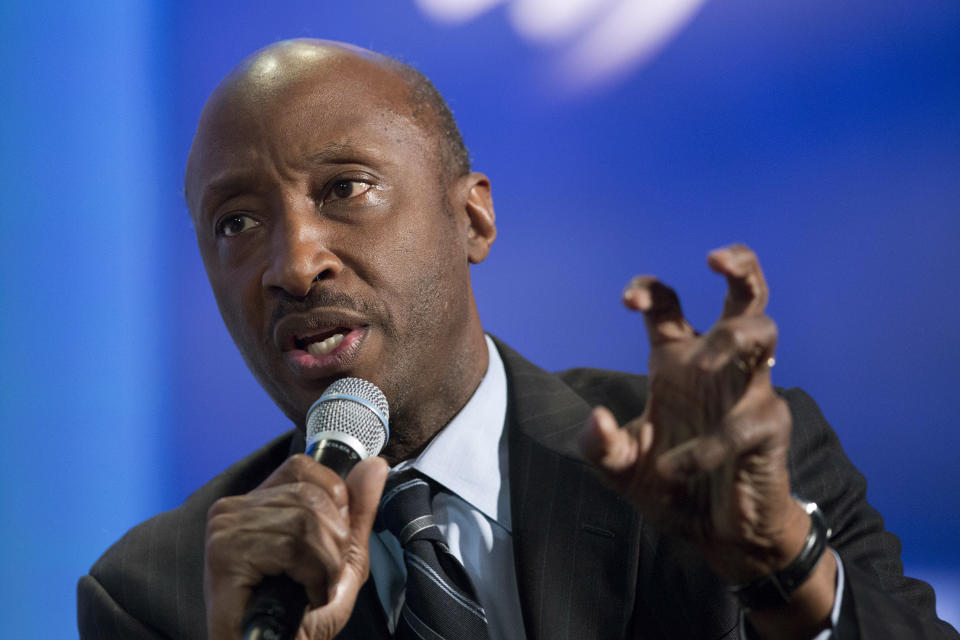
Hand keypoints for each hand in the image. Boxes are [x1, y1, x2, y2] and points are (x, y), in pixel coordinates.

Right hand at [204, 454, 387, 639]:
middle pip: (310, 496)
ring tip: (313, 589)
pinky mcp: (225, 554)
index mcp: (254, 503)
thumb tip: (375, 465)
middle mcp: (232, 510)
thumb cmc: (303, 617)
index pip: (301, 467)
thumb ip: (358, 511)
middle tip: (323, 577)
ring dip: (326, 565)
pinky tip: (303, 597)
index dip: (332, 501)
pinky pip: (293, 545)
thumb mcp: (343, 558)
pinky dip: (313, 577)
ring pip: (306, 521)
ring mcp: (225, 530)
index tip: (331, 542)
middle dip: (335, 543)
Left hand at [579, 245, 812, 582]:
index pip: (669, 305)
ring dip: (732, 338)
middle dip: (739, 264)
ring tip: (704, 363)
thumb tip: (595, 416)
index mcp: (678, 361)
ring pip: (764, 332)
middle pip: (747, 294)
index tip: (629, 301)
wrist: (716, 536)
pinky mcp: (769, 426)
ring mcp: (749, 391)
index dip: (650, 289)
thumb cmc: (671, 485)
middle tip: (713, 259)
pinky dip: (709, 444)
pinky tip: (679, 468)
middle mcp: (717, 366)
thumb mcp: (621, 466)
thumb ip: (599, 445)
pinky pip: (746, 420)